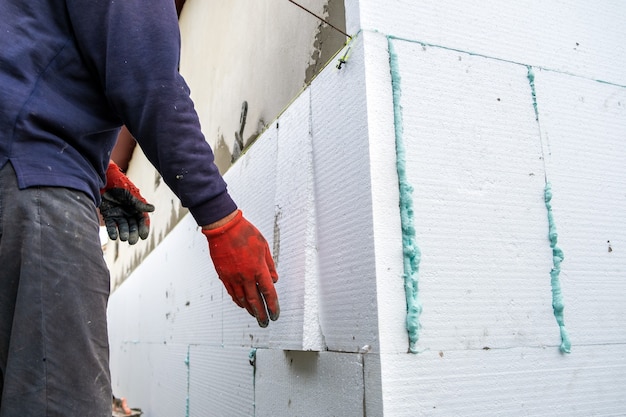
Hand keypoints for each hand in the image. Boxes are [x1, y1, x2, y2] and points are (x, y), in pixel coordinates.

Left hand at [100, 161, 154, 244]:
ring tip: (123, 238)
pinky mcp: (109, 215)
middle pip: (133, 226)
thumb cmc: (119, 185)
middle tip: (132, 241)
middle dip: (133, 234)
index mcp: (137, 207)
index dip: (144, 228)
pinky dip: (113, 231)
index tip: (143, 236)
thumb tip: (153, 209)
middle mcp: (129, 212)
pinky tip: (114, 237)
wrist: (103, 180)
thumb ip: (139, 203)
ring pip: (123, 227)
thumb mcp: (129, 194)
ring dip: (124, 233)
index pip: (142, 220)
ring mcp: (119, 214)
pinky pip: (112, 225)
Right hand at [202, 210, 279, 326]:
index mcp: (258, 268)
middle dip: (261, 314)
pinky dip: (238, 301)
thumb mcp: (264, 246)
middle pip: (255, 300)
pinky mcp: (223, 275)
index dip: (273, 306)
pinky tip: (242, 305)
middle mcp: (245, 276)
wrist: (224, 228)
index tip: (275, 315)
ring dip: (249, 310)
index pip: (268, 292)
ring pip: (242, 299)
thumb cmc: (246, 233)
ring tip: (255, 316)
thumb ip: (270, 265)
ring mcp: (233, 277)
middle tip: (265, 323)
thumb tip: (274, 280)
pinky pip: (231, 292)